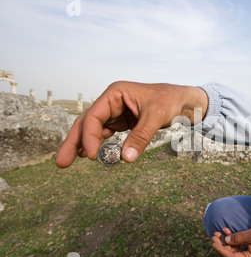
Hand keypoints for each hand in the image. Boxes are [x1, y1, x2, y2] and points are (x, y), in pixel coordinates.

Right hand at [55, 81, 207, 167]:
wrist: (184, 100)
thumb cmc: (170, 100)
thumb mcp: (155, 117)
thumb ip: (140, 137)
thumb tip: (125, 159)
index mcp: (115, 93)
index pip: (94, 116)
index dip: (89, 136)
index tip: (91, 156)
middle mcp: (111, 102)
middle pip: (87, 123)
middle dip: (73, 142)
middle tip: (60, 163)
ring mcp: (116, 112)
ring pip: (94, 130)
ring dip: (82, 145)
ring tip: (66, 162)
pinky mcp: (123, 122)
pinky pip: (106, 135)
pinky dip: (98, 145)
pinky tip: (90, 155)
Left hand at [211, 227, 250, 256]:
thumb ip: (239, 237)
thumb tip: (226, 239)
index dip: (221, 250)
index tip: (214, 243)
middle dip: (221, 246)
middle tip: (214, 236)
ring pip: (232, 253)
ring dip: (225, 243)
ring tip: (219, 233)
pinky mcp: (248, 253)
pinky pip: (237, 249)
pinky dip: (232, 242)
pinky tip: (227, 232)